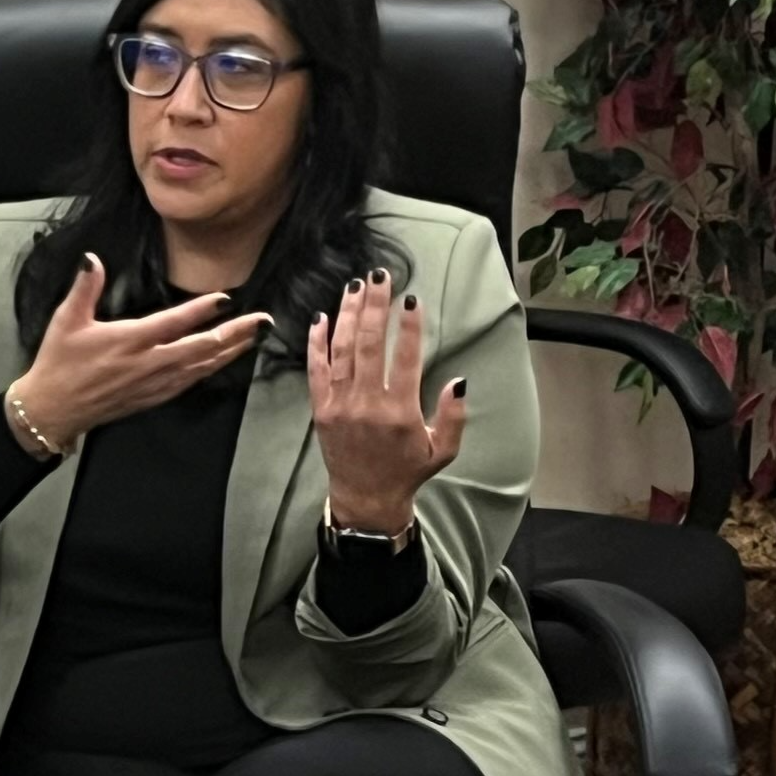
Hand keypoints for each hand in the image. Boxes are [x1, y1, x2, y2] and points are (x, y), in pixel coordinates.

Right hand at [13, 259, 271, 445]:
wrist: (52, 410)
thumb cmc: (58, 364)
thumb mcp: (65, 321)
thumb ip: (84, 288)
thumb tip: (93, 260)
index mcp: (128, 342)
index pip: (174, 322)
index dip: (202, 310)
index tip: (226, 297)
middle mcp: (147, 364)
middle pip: (201, 348)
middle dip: (236, 334)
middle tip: (263, 321)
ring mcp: (153, 383)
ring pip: (202, 367)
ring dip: (231, 352)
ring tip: (254, 338)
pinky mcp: (152, 397)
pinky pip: (190, 382)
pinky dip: (211, 369)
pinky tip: (224, 361)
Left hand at [305, 270, 467, 534]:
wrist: (366, 498)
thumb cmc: (408, 470)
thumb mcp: (443, 449)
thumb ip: (454, 416)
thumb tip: (459, 381)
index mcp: (400, 413)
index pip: (405, 358)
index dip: (409, 326)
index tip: (412, 298)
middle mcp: (367, 405)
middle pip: (370, 345)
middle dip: (376, 307)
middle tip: (381, 277)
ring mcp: (340, 406)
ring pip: (342, 351)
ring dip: (349, 315)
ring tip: (356, 286)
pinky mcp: (321, 410)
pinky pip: (315, 371)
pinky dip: (316, 343)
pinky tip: (321, 317)